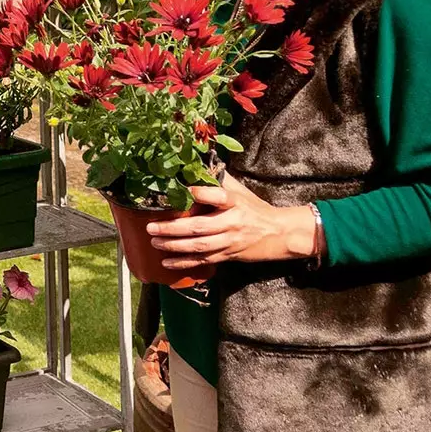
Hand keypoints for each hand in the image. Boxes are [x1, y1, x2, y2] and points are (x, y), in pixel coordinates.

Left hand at [146, 174, 319, 270]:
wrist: (279, 234)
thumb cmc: (254, 209)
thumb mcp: (240, 191)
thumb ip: (217, 182)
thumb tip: (192, 168)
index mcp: (235, 202)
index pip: (218, 196)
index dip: (201, 193)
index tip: (184, 190)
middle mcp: (232, 222)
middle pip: (200, 226)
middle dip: (173, 228)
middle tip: (151, 226)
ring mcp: (230, 242)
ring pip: (199, 246)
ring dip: (174, 246)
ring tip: (155, 241)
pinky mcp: (228, 255)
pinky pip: (203, 261)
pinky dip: (184, 262)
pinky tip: (167, 262)